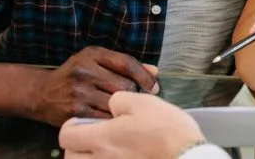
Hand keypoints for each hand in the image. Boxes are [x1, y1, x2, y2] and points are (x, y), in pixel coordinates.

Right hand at [29, 46, 158, 125]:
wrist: (42, 94)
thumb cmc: (75, 76)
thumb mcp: (96, 62)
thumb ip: (124, 65)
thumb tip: (154, 72)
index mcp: (92, 55)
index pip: (127, 63)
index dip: (145, 76)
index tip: (154, 87)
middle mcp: (84, 71)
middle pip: (124, 85)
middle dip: (133, 94)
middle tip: (133, 100)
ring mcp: (79, 92)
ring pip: (116, 103)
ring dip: (123, 108)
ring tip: (122, 109)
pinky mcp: (75, 112)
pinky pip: (104, 117)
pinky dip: (112, 118)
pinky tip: (112, 118)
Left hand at [59, 92, 204, 158]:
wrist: (187, 158)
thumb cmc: (167, 131)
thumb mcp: (145, 103)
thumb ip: (120, 100)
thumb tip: (111, 104)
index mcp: (102, 138)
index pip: (67, 135)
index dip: (73, 126)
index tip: (87, 122)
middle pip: (70, 156)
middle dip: (78, 145)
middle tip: (95, 137)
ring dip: (89, 157)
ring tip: (106, 149)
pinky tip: (121, 156)